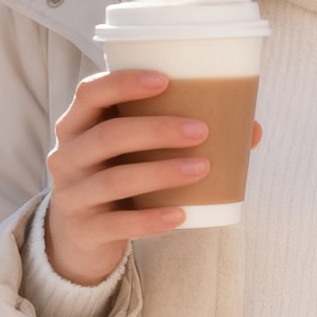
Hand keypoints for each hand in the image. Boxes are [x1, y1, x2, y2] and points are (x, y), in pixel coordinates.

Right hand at [44, 69, 262, 285]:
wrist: (82, 236)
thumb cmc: (119, 173)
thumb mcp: (132, 150)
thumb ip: (175, 133)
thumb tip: (251, 128)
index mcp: (76, 124)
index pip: (89, 92)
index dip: (124, 82)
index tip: (165, 80)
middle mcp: (66, 156)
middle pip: (108, 135)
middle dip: (156, 129)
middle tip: (201, 130)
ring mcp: (71, 195)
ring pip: (115, 180)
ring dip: (162, 172)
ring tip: (202, 167)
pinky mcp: (84, 230)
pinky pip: (119, 224)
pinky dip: (152, 219)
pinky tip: (182, 214)